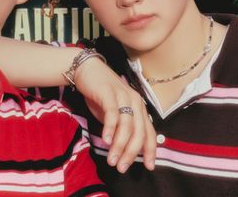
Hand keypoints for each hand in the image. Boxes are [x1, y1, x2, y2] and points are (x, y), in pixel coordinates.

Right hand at [74, 58, 155, 172]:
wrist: (87, 70)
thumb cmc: (101, 94)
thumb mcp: (115, 114)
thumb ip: (121, 128)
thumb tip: (125, 150)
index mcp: (140, 108)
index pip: (149, 132)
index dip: (150, 151)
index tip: (149, 167)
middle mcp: (135, 102)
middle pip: (139, 132)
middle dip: (131, 153)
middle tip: (122, 167)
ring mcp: (123, 96)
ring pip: (126, 126)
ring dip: (119, 145)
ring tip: (112, 160)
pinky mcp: (109, 93)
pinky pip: (112, 114)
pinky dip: (110, 129)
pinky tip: (105, 140)